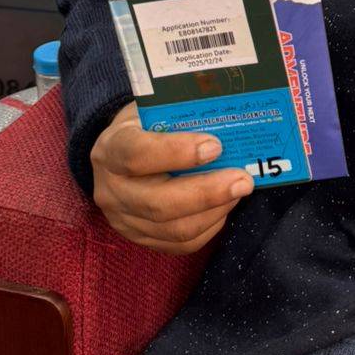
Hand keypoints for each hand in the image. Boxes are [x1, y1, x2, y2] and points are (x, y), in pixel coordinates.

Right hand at [90, 100, 252, 253]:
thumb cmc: (144, 128)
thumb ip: (181, 115)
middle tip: (243, 180)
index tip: (215, 146)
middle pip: (159, 203)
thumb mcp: (152, 110)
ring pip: (174, 229)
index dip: (177, 152)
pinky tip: (224, 206)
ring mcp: (123, 220)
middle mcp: (111, 190)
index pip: (137, 155)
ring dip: (215, 211)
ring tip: (239, 190)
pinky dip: (209, 226)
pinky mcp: (140, 239)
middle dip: (208, 193)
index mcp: (111, 149)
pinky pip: (180, 244)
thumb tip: (227, 118)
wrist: (118, 156)